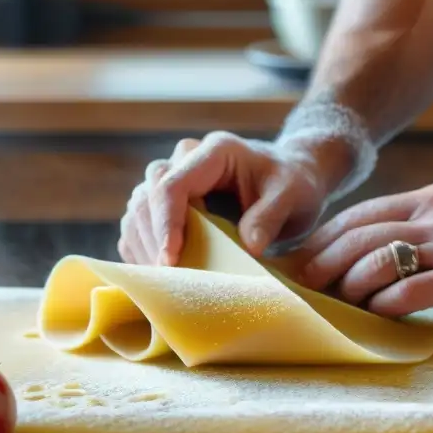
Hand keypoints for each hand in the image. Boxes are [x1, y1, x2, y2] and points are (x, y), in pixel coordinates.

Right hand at [118, 132, 329, 265]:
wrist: (292, 178)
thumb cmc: (294, 183)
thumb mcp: (293, 195)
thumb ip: (271, 215)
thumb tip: (248, 246)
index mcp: (215, 151)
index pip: (172, 184)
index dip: (167, 223)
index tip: (171, 260)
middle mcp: (187, 160)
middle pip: (147, 195)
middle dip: (152, 238)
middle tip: (166, 277)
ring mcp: (174, 178)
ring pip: (138, 209)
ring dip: (143, 246)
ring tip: (161, 281)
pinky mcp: (169, 202)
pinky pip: (140, 223)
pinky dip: (141, 248)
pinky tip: (154, 274)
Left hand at [297, 183, 432, 329]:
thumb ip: (420, 231)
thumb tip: (370, 255)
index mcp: (430, 200)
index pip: (361, 214)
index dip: (326, 236)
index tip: (303, 258)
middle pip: (359, 234)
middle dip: (322, 260)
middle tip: (303, 282)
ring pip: (376, 259)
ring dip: (349, 284)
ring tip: (338, 303)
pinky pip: (409, 291)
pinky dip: (384, 305)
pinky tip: (377, 316)